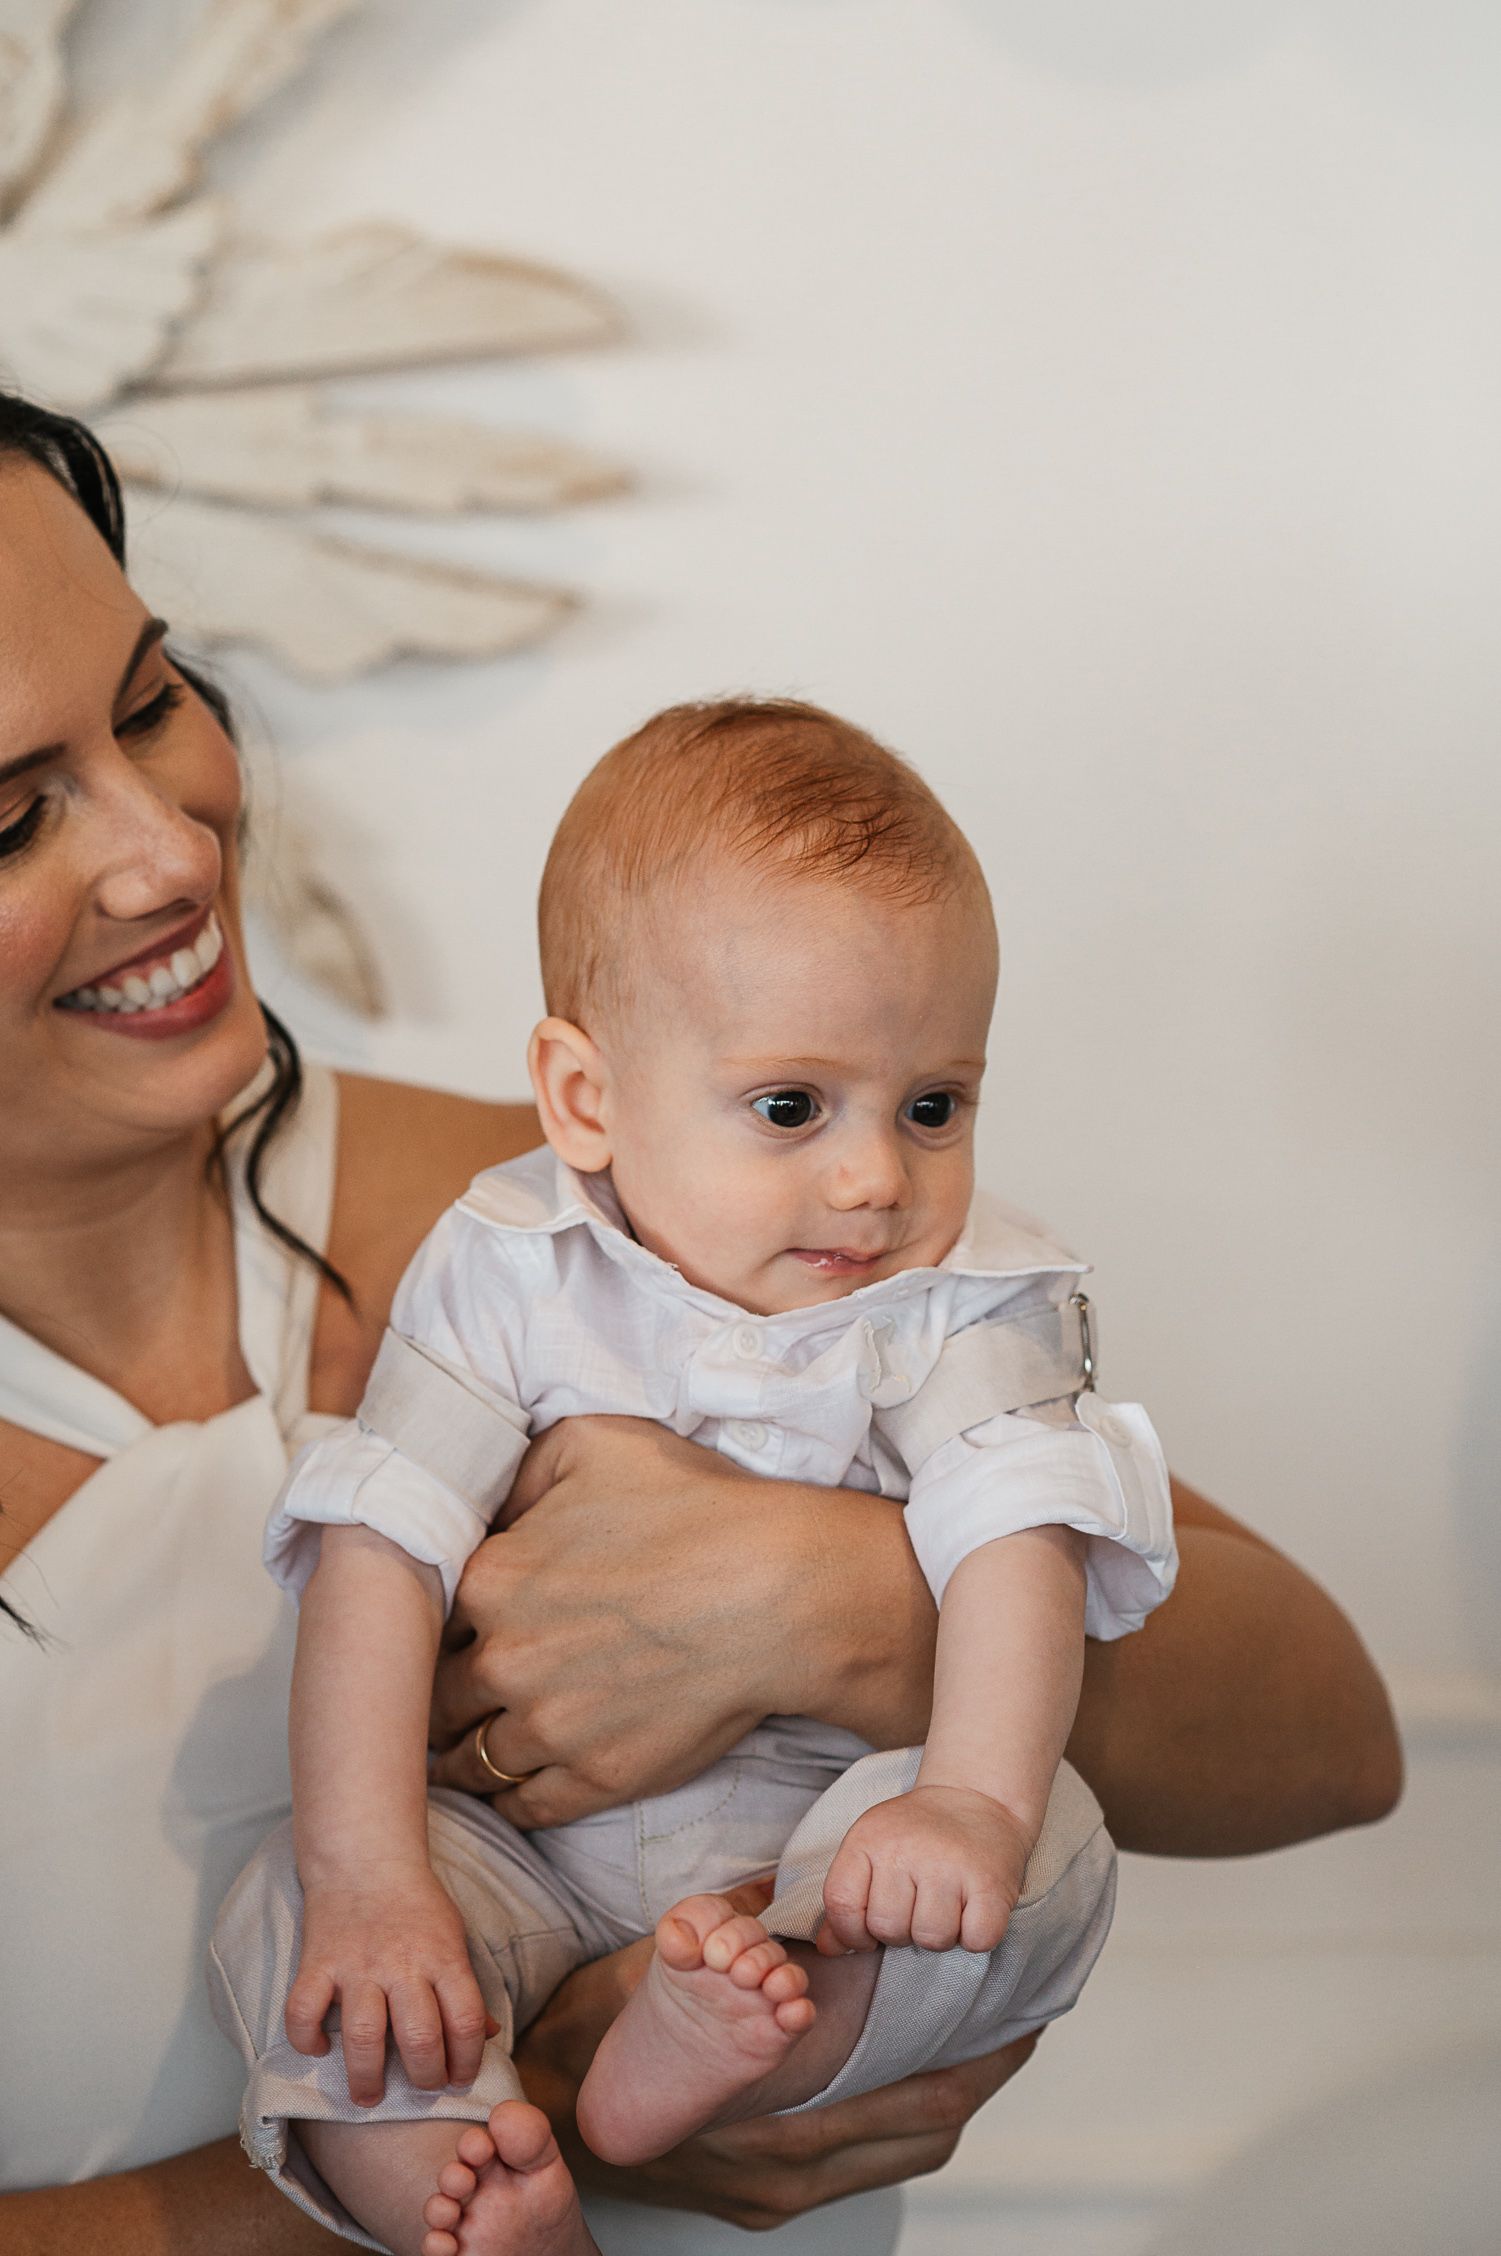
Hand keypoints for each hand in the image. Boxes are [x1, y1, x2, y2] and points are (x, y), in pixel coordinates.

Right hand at [286, 1864, 489, 2106]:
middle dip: (424, 2078)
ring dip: (366, 2078)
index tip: (459, 2080)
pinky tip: (319, 2047)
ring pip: (364, 2036)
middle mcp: (402, 1963)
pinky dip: (306, 2038)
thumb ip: (466, 1987)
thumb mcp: (453, 1937)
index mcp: (442, 1957)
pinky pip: (303, 2010)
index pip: (464, 2020)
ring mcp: (357, 1964)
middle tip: (422, 2090)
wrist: (367, 1858)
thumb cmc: (416, 1905)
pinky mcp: (318, 1962)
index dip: (468, 2061)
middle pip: (419, 2037)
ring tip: (369, 2096)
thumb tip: (486, 2035)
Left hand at [428, 1416, 933, 1826]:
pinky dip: (511, 1803)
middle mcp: (503, 1660)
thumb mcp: (591, 1444)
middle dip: (433, 1698)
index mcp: (491, 1578)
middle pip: (436, 1696)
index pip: (426, 1617)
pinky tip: (512, 1791)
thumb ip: (517, 1472)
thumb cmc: (695, 1506)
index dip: (432, 1624)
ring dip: (461, 1758)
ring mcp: (548, 1728)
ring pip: (472, 1762)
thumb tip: (488, 1507)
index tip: (440, 1632)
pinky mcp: (596, 1778)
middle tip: (432, 1703)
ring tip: (456, 1758)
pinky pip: (526, 1809)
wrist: (779, 1591)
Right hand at [511, 1881, 1041, 2223]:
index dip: (975, 2057)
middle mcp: (786, 2170)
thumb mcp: (668, 1965)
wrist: (540, 2113)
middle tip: (1018, 2017)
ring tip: (983, 2042)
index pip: (911, 2096)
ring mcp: (778, 2193)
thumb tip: (788, 1884)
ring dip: (946, 2098)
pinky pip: (864, 2165)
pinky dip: (901, 2121)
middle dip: (977, 2074)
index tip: (1018, 2009)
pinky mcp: (766, 2201)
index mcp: (775, 2120)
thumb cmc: (598, 2036)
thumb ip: (736, 1928)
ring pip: (901, 2153)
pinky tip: (914, 2075)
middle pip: (922, 2132)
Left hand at [819, 1785, 1030, 1955]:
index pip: (841, 1904)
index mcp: (868, 1838)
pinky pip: (976, 1939)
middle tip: (919, 1905)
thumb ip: (847, 1897)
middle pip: (888, 1929)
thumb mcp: (872, 1849)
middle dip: (902, 1932)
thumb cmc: (919, 1833)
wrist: (975, 1796)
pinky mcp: (990, 1882)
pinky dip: (976, 1936)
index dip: (852, 1931)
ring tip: (947, 1905)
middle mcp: (905, 1848)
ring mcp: (949, 1864)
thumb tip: (828, 1948)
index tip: (871, 1929)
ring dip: (940, 1935)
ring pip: (931, 1939)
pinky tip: (973, 1909)